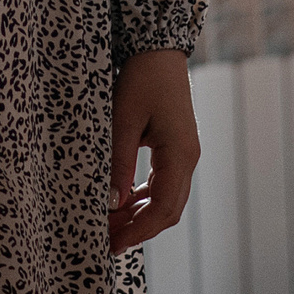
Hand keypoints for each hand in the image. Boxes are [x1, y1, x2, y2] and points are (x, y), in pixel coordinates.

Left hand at [108, 49, 198, 254]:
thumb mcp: (123, 120)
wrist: (157, 49)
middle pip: (167, 210)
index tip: (112, 244)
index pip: (162, 209)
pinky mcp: (175, 148)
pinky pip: (162, 184)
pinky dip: (142, 198)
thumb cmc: (141, 79)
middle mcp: (187, 159)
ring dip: (139, 215)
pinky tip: (121, 202)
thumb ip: (119, 162)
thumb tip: (111, 204)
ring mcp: (184, 154)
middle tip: (106, 241)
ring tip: (109, 225)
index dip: (137, 231)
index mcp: (179, 155)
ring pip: (166, 199)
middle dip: (138, 229)